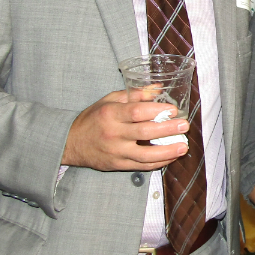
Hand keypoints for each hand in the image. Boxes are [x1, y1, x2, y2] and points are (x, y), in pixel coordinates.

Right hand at [61, 90, 188, 170]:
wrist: (71, 143)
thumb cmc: (93, 118)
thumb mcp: (109, 100)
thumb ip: (134, 94)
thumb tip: (158, 88)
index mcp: (111, 114)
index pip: (136, 112)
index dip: (157, 111)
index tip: (173, 110)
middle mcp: (113, 134)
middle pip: (144, 133)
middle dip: (168, 129)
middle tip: (184, 126)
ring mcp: (116, 152)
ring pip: (145, 155)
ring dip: (167, 151)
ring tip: (183, 146)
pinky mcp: (118, 165)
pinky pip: (142, 166)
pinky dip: (158, 162)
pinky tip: (170, 157)